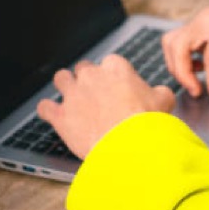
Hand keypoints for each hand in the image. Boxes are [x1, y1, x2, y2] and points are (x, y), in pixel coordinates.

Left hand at [37, 54, 175, 159]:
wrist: (130, 146)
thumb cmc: (147, 122)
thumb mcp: (164, 100)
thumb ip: (158, 92)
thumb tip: (159, 93)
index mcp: (116, 67)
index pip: (110, 63)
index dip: (113, 76)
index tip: (116, 88)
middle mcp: (92, 75)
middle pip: (83, 68)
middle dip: (88, 79)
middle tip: (96, 95)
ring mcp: (73, 94)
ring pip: (61, 79)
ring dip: (65, 86)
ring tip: (72, 99)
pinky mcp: (60, 115)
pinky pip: (44, 107)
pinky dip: (48, 111)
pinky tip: (54, 115)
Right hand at [162, 5, 208, 105]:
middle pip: (180, 44)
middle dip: (183, 72)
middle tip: (198, 92)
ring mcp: (201, 21)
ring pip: (173, 42)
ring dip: (178, 65)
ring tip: (195, 84)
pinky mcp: (199, 29)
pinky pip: (177, 43)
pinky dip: (180, 59)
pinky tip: (198, 70)